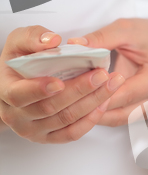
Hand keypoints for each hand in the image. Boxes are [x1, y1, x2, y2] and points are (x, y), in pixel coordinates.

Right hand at [0, 26, 124, 142]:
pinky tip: (104, 102)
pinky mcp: (50, 137)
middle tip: (101, 75)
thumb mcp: (20, 43)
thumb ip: (33, 37)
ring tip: (110, 84)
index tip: (60, 82)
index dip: (40, 90)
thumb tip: (52, 41)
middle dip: (80, 90)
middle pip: (51, 108)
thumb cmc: (20, 64)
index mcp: (6, 90)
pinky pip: (73, 133)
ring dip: (92, 102)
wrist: (18, 86)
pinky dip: (91, 119)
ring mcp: (34, 130)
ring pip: (66, 120)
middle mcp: (17, 115)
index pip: (20, 95)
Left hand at [68, 18, 147, 126]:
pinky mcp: (142, 110)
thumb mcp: (125, 29)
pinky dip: (101, 113)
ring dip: (96, 115)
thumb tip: (75, 44)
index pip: (126, 93)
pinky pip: (119, 117)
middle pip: (122, 112)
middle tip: (67, 102)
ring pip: (119, 119)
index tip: (76, 91)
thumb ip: (102, 38)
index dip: (101, 95)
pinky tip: (84, 105)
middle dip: (94, 109)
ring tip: (72, 106)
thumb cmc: (147, 36)